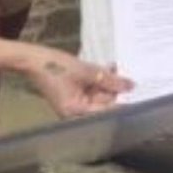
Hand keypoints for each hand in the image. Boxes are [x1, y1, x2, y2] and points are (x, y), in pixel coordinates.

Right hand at [16, 43, 132, 116]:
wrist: (33, 58)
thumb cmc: (55, 66)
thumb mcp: (86, 71)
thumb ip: (109, 80)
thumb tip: (130, 86)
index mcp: (76, 112)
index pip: (106, 112)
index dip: (123, 102)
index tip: (140, 95)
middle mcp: (75, 113)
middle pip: (103, 104)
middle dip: (116, 89)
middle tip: (132, 76)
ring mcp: (74, 104)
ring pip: (99, 95)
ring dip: (108, 82)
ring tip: (119, 68)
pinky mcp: (73, 94)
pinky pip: (91, 90)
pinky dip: (98, 80)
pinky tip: (108, 68)